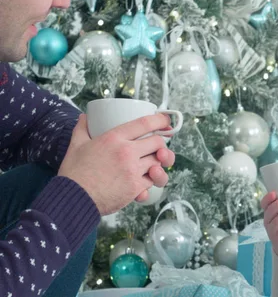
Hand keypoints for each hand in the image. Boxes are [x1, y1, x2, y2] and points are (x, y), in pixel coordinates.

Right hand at [58, 114, 174, 214]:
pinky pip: (152, 181)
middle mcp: (127, 152)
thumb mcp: (76, 146)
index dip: (160, 120)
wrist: (73, 199)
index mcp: (114, 138)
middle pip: (158, 142)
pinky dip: (150, 180)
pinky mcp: (136, 188)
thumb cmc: (74, 173)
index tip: (165, 121)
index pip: (145, 124)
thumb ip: (82, 129)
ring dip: (158, 163)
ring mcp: (133, 170)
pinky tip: (144, 180)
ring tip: (152, 164)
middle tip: (156, 147)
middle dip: (160, 144)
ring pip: (159, 162)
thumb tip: (84, 117)